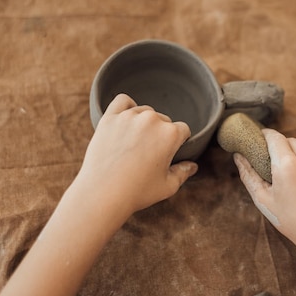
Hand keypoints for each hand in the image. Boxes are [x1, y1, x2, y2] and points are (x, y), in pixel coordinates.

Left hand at [76, 94, 197, 217]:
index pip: (183, 130)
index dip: (179, 143)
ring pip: (145, 112)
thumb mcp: (168, 186)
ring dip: (145, 123)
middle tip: (149, 153)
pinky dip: (126, 107)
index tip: (170, 153)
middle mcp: (152, 120)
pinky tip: (126, 120)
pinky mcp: (109, 118)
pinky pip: (122, 101)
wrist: (102, 194)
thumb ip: (183, 172)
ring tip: (136, 143)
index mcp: (171, 134)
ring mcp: (129, 116)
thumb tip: (193, 166)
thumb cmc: (137, 192)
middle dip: (161, 134)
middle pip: (164, 120)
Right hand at [234, 129, 295, 261]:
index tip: (259, 140)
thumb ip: (249, 175)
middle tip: (275, 167)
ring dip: (295, 155)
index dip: (264, 136)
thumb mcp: (265, 201)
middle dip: (280, 149)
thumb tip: (238, 156)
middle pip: (287, 140)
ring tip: (294, 178)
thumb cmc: (295, 222)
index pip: (273, 137)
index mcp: (286, 165)